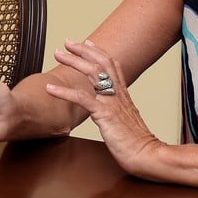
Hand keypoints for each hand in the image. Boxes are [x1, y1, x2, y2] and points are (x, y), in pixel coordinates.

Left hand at [47, 39, 162, 173]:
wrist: (146, 155)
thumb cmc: (137, 143)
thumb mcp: (128, 121)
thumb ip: (119, 111)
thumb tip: (111, 110)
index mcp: (124, 94)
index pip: (113, 65)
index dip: (99, 52)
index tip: (87, 42)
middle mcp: (119, 94)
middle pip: (101, 63)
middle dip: (83, 50)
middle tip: (67, 42)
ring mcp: (112, 102)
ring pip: (93, 73)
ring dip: (73, 61)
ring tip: (57, 54)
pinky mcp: (105, 114)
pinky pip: (82, 98)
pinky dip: (64, 91)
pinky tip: (50, 88)